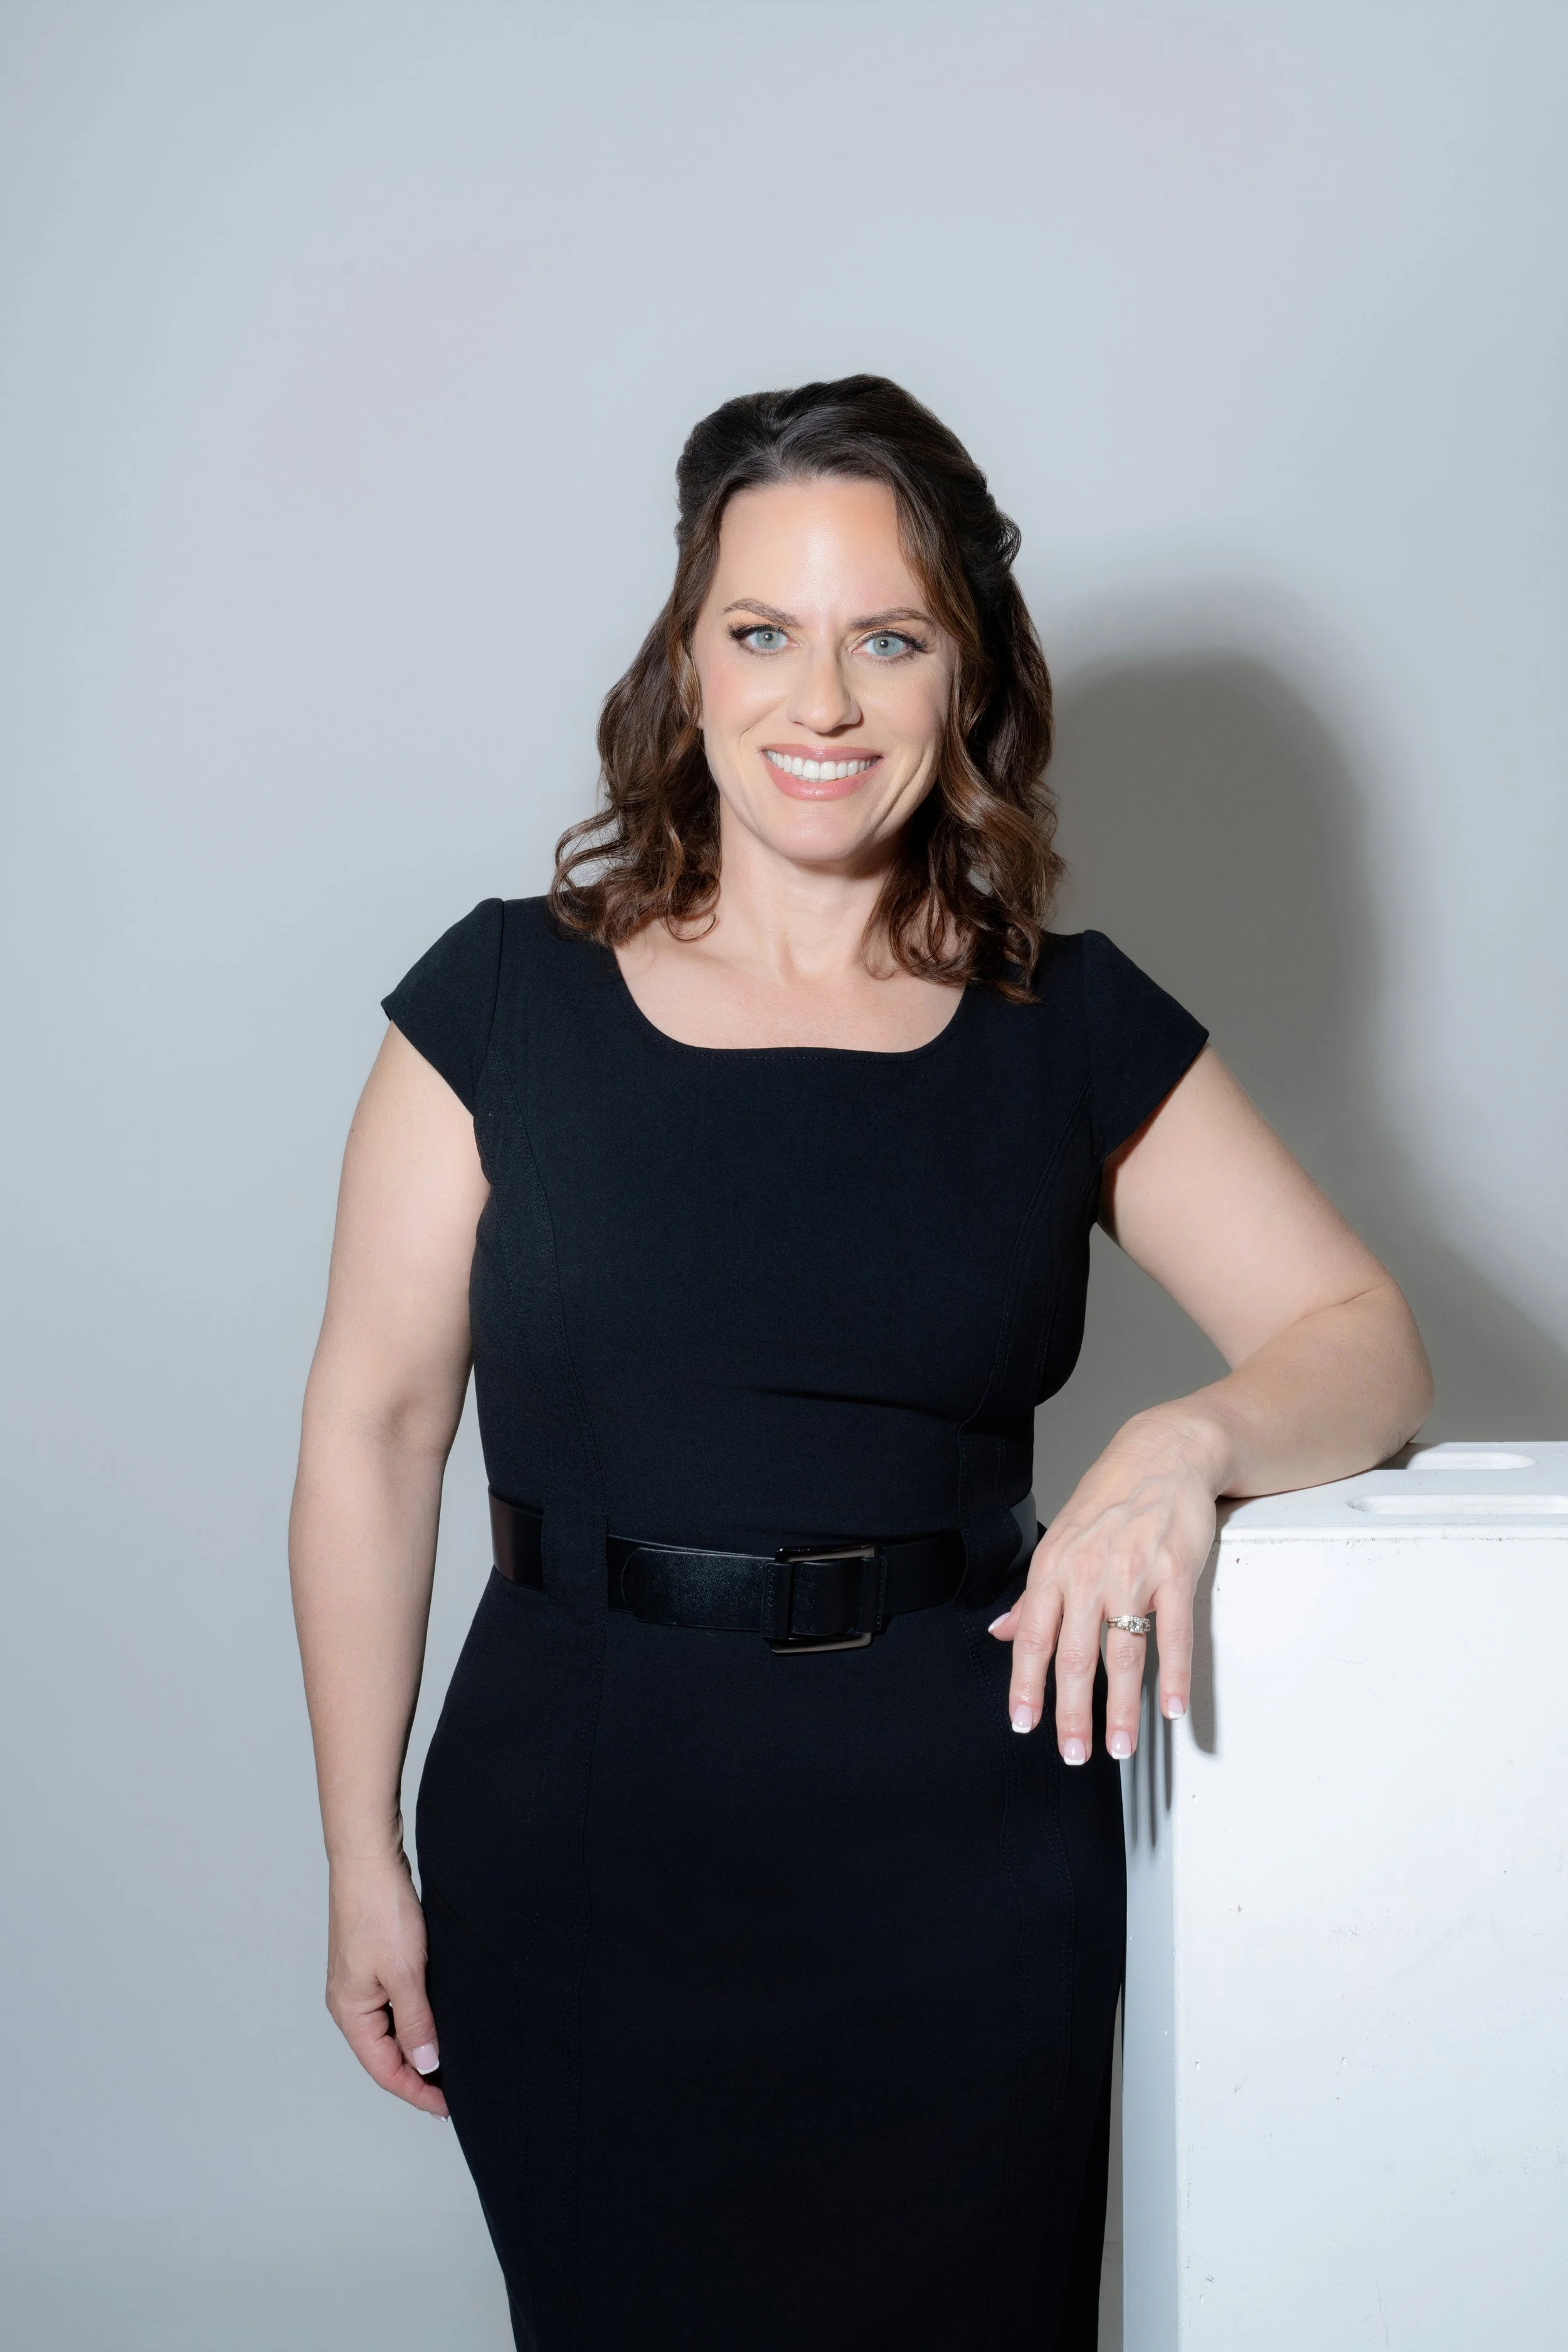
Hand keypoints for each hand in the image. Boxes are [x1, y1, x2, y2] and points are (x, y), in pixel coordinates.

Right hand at [326, 1852, 448, 2117]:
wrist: (368, 1860)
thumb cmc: (380, 1911)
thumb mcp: (405, 1973)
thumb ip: (416, 2022)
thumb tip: (426, 2064)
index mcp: (350, 2012)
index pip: (385, 2069)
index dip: (417, 2091)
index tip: (447, 2107)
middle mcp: (349, 2003)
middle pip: (384, 2055)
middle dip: (417, 2076)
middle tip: (453, 2090)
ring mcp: (358, 1983)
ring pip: (388, 2031)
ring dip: (415, 2048)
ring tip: (448, 2063)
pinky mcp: (370, 1965)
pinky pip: (391, 2007)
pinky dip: (412, 2021)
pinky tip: (433, 2022)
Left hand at [988, 1411, 1218, 1760]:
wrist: (1163, 1455)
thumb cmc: (1110, 1501)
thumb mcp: (1059, 1542)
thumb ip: (1033, 1597)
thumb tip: (1000, 1633)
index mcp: (1054, 1569)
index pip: (1032, 1638)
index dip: (1025, 1685)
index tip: (1024, 1724)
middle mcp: (1088, 1574)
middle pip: (1075, 1656)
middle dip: (1072, 1712)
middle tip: (1073, 1753)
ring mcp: (1133, 1574)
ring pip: (1123, 1653)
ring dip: (1122, 1708)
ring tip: (1122, 1746)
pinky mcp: (1175, 1572)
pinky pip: (1174, 1633)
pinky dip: (1173, 1675)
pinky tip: (1170, 1707)